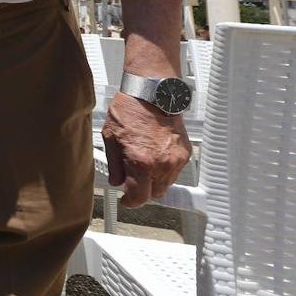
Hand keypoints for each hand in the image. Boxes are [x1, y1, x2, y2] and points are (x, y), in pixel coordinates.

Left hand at [101, 91, 191, 207]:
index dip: (130, 202)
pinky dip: (165, 170)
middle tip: (132, 180)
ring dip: (154, 181)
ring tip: (143, 164)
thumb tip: (117, 181)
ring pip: (165, 184)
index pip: (139, 197)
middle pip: (154, 194)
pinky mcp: (184, 153)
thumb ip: (114, 164)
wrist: (153, 93)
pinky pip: (174, 171)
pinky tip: (154, 156)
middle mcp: (162, 165)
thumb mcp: (111, 137)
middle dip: (142, 190)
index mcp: (141, 162)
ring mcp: (176, 160)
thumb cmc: (130, 110)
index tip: (126, 200)